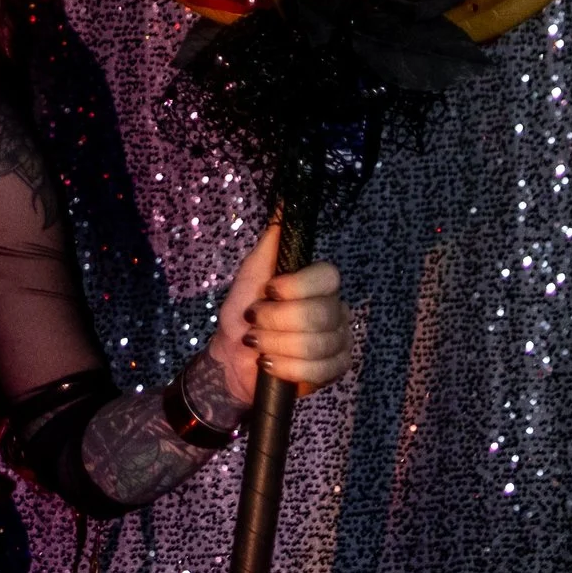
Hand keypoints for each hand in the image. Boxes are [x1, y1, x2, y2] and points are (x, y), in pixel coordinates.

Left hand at [209, 221, 350, 403]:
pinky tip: (270, 364)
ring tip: (257, 345)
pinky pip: (319, 370)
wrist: (232, 359)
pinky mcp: (335, 368)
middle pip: (320, 313)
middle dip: (276, 321)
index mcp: (317, 285)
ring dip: (276, 345)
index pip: (328, 276)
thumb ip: (270, 244)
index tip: (268, 291)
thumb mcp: (250, 276)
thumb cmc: (243, 314)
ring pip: (317, 344)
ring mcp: (339, 340)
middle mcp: (335, 309)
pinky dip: (286, 368)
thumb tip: (283, 202)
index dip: (297, 286)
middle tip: (254, 323)